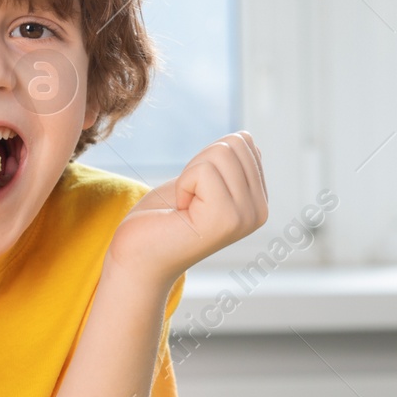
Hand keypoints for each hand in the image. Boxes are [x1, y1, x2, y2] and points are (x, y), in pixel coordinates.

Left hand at [107, 132, 267, 286]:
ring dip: (190, 175)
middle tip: (188, 197)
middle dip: (200, 163)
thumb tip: (246, 139)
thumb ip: (230, 163)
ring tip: (186, 206)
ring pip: (221, 153)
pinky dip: (183, 184)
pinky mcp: (225, 219)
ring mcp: (245, 217)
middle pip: (234, 144)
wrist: (138, 257)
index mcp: (257, 200)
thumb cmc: (164, 217)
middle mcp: (258, 212)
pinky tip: (181, 211)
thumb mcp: (204, 182)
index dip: (207, 158)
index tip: (197, 190)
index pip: (244, 143)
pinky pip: (204, 170)